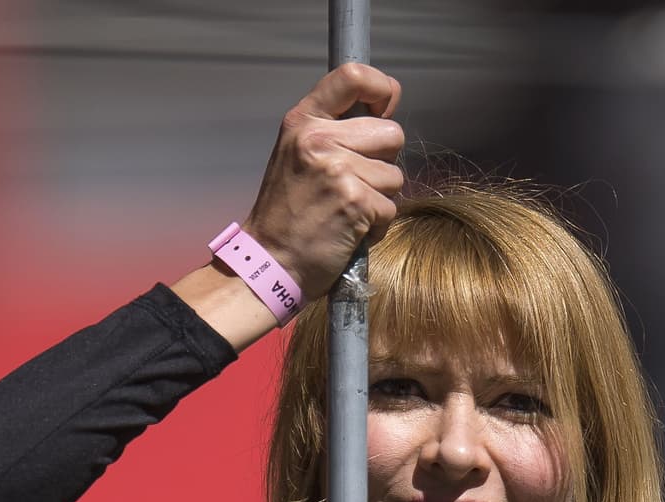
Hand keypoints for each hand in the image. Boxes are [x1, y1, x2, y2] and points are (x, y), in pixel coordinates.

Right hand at [246, 63, 405, 303]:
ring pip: (394, 176)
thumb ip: (332, 131)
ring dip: (379, 200)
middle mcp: (319, 139)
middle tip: (355, 186)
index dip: (382, 89)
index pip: (352, 76)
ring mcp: (337, 170)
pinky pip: (389, 208)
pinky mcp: (354, 202)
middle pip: (391, 134)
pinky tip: (350, 232)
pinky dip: (376, 227)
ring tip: (347, 212)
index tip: (385, 108)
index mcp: (304, 121)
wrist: (269, 262)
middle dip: (383, 163)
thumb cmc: (287, 215)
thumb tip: (382, 115)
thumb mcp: (296, 155)